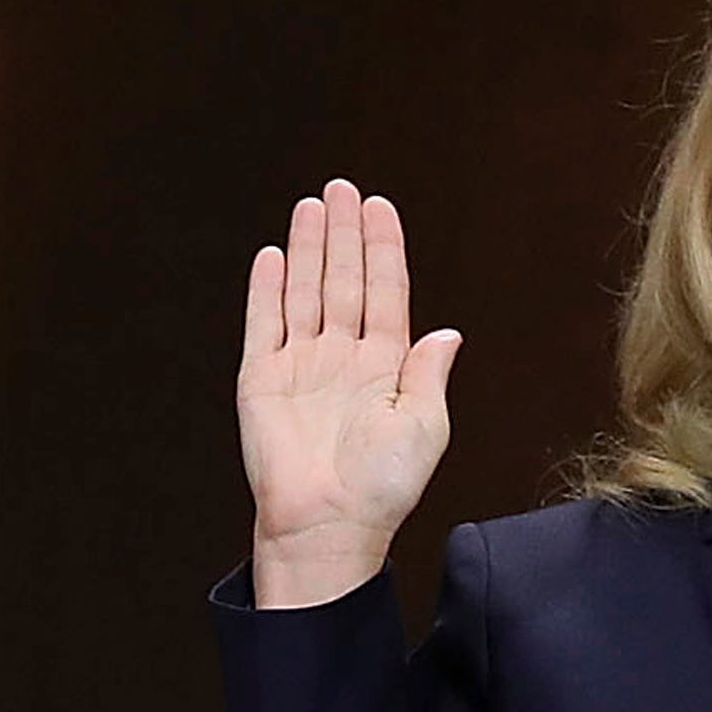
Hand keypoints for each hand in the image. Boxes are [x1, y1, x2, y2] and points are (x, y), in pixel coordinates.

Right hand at [239, 179, 460, 606]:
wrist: (329, 523)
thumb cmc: (382, 487)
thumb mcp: (425, 427)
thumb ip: (430, 374)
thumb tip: (448, 331)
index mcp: (387, 367)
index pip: (386, 293)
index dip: (384, 250)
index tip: (381, 208)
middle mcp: (344, 359)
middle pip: (345, 281)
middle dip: (345, 235)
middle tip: (344, 188)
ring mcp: (301, 366)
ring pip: (306, 292)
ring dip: (309, 249)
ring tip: (313, 206)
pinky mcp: (263, 379)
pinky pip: (265, 323)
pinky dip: (268, 290)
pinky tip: (275, 255)